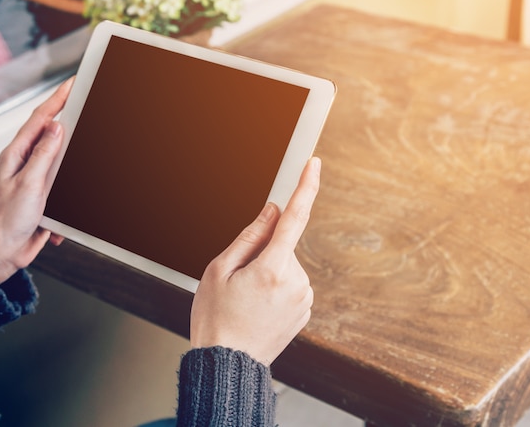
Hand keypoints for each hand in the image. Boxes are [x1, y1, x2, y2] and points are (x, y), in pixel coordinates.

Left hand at [0, 77, 72, 284]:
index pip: (41, 119)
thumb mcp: (30, 184)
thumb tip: (56, 127)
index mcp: (17, 154)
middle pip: (51, 132)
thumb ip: (44, 154)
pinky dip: (72, 183)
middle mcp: (26, 162)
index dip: (58, 98)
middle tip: (85, 100)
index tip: (73, 83)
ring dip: (74, 151)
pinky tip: (77, 182)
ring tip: (87, 134)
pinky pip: (65, 181)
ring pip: (61, 155)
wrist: (3, 251)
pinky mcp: (45, 192)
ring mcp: (36, 176)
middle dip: (68, 115)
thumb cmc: (8, 219)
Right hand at [190, 157, 320, 365]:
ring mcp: (303, 298)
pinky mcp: (305, 310)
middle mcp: (295, 281)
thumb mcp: (219, 270)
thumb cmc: (217, 319)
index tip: (313, 164)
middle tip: (238, 279)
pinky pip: (291, 283)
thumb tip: (272, 212)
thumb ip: (249, 236)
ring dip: (269, 271)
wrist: (229, 364)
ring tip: (247, 298)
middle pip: (282, 246)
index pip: (294, 218)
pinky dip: (276, 286)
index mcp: (272, 269)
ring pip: (286, 265)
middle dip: (262, 251)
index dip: (305, 187)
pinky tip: (258, 306)